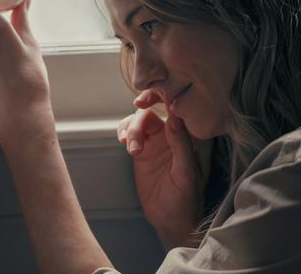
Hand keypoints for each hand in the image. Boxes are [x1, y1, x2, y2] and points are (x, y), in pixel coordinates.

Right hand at [117, 89, 213, 248]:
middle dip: (145, 106)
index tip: (154, 98)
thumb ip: (181, 145)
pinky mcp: (142, 148)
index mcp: (193, 136)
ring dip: (133, 127)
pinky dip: (124, 132)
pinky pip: (130, 131)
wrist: (169, 220)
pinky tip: (123, 142)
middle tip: (138, 108)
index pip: (182, 107)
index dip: (167, 95)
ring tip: (131, 146)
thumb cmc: (186, 200)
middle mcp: (175, 133)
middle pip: (157, 108)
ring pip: (141, 118)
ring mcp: (157, 140)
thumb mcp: (186, 174)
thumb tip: (174, 117)